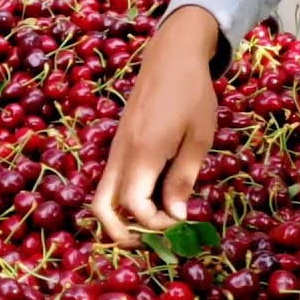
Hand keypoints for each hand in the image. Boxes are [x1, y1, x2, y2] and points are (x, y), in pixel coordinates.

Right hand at [93, 6, 221, 244]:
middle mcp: (120, 156)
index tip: (180, 225)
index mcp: (143, 153)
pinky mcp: (117, 147)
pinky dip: (122, 202)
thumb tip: (176, 217)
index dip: (154, 225)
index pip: (134, 206)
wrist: (170, 56)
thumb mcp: (198, 137)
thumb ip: (184, 178)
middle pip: (103, 208)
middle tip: (152, 243)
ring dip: (119, 220)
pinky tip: (150, 202)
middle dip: (123, 233)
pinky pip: (110, 182)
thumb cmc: (191, 94)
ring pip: (101, 197)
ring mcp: (115, 151)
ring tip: (148, 229)